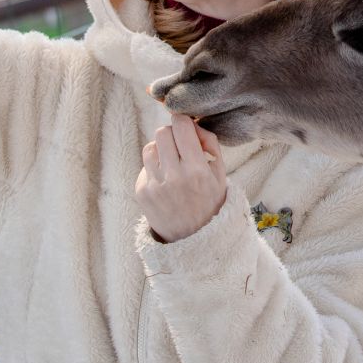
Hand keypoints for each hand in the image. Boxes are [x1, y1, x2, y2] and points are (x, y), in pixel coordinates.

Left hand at [135, 114, 226, 242]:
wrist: (194, 240)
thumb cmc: (210, 203)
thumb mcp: (221, 174)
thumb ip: (210, 144)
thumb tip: (192, 124)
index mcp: (197, 170)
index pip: (181, 126)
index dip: (183, 121)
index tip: (186, 127)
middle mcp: (173, 177)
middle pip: (162, 132)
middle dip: (172, 134)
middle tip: (179, 145)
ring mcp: (154, 186)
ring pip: (150, 147)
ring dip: (160, 150)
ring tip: (171, 163)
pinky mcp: (141, 192)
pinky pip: (144, 166)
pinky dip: (154, 168)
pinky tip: (165, 181)